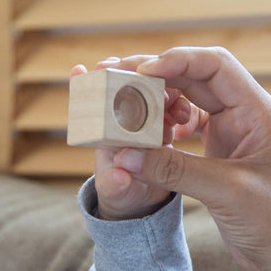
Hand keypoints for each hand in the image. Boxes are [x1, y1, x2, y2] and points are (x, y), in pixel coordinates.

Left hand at [71, 58, 188, 221]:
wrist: (144, 202)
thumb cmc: (121, 193)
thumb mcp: (116, 193)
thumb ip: (115, 187)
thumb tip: (118, 177)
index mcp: (103, 131)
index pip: (89, 101)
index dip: (85, 82)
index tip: (88, 68)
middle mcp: (122, 120)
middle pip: (124, 88)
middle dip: (134, 76)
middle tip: (146, 76)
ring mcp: (143, 120)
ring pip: (151, 94)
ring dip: (162, 90)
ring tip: (171, 99)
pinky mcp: (162, 125)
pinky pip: (171, 109)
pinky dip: (179, 108)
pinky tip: (185, 116)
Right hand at [94, 47, 270, 270]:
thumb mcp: (225, 192)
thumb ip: (174, 170)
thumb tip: (122, 155)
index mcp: (258, 111)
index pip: (215, 66)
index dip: (177, 60)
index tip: (141, 72)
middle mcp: (245, 115)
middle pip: (195, 77)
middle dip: (156, 74)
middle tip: (115, 77)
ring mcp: (231, 133)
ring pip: (187, 100)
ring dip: (156, 100)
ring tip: (123, 103)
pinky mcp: (218, 154)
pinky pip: (184, 127)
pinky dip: (163, 127)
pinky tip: (147, 137)